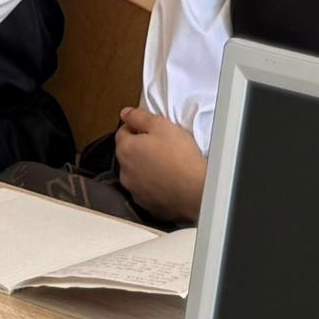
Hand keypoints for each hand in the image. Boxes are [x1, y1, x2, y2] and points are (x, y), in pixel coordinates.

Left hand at [111, 105, 208, 224]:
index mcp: (125, 150)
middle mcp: (124, 172)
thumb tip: (125, 113)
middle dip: (140, 148)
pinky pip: (147, 190)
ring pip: (136, 174)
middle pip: (128, 154)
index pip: (122, 132)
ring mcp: (134, 191)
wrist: (196, 191)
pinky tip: (169, 181)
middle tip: (162, 146)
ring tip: (167, 165)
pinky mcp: (147, 205)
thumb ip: (139, 116)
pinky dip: (154, 185)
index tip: (152, 130)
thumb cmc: (180, 157)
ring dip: (145, 168)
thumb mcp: (161, 125)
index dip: (137, 128)